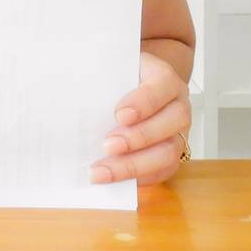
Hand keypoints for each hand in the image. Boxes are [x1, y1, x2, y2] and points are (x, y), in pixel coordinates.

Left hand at [90, 52, 191, 186]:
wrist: (133, 89)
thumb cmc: (120, 78)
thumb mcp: (113, 68)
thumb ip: (101, 77)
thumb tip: (71, 93)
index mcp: (165, 78)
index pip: (162, 86)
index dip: (144, 102)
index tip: (119, 115)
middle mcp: (178, 106)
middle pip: (172, 122)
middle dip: (139, 137)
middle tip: (107, 145)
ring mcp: (179, 133)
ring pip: (168, 153)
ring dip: (134, 164)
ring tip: (102, 170)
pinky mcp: (172, 156)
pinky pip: (162, 172)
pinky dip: (138, 179)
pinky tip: (113, 181)